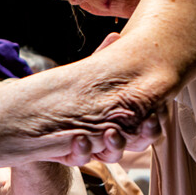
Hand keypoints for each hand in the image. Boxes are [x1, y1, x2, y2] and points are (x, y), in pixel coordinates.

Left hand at [51, 31, 160, 164]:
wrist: (37, 112)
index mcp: (124, 118)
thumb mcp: (91, 73)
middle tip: (146, 123)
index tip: (158, 110)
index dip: (157, 120)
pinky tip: (79, 139)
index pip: (149, 123)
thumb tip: (115, 35)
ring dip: (115, 145)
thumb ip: (104, 57)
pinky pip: (81, 159)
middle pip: (138, 143)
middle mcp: (113, 136)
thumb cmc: (74, 90)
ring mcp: (94, 148)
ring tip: (110, 132)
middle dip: (144, 135)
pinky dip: (82, 151)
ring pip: (112, 154)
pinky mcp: (72, 155)